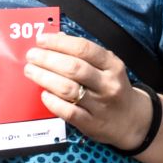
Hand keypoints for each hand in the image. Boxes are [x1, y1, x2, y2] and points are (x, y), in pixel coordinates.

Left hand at [23, 33, 153, 150]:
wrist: (131, 120)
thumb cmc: (112, 88)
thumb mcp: (107, 66)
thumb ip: (84, 52)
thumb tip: (57, 38)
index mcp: (112, 65)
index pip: (84, 48)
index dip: (59, 43)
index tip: (41, 40)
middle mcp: (108, 84)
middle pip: (73, 68)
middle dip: (47, 60)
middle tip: (31, 56)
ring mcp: (100, 105)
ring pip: (68, 89)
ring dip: (44, 78)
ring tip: (31, 71)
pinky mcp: (91, 123)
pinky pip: (68, 111)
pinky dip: (52, 101)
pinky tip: (44, 94)